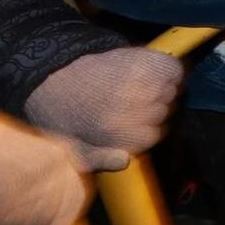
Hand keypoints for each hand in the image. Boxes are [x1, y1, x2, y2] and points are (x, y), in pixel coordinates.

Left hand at [24, 48, 183, 171]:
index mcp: (123, 136)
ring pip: (171, 91)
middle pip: (165, 112)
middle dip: (152, 106)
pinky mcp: (149, 62)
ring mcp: (145, 86)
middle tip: (129, 98)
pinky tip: (151, 69)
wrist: (51, 74)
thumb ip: (98, 159)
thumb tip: (124, 162)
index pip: (155, 134)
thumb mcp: (73, 147)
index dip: (143, 125)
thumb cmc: (62, 112)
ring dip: (161, 87)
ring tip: (137, 83)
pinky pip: (173, 69)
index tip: (129, 116)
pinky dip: (168, 69)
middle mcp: (138, 113)